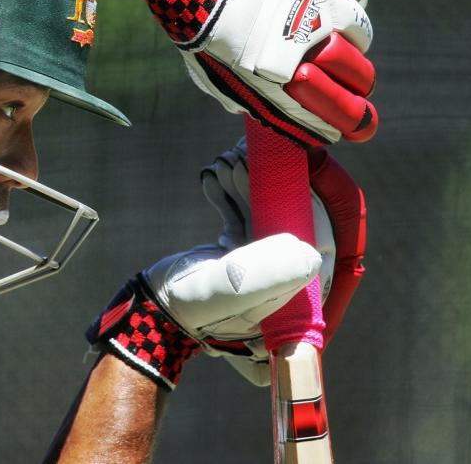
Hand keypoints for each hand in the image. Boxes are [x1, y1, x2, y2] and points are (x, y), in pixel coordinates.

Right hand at [85, 139, 365, 388]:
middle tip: (243, 161)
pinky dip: (229, 196)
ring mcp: (260, 267)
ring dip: (246, 186)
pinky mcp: (237, 254)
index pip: (319, 246)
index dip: (306, 205)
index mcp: (292, 301)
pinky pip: (243, 217)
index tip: (288, 174)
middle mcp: (283, 284)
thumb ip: (262, 276)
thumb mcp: (225, 292)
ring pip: (265, 215)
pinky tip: (213, 181)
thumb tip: (310, 253)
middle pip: (291, 223)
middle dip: (268, 188)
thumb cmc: (188, 307)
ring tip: (224, 164)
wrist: (152, 309)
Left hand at [138, 0, 376, 145]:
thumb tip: (251, 110)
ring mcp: (321, 7)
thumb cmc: (203, 40)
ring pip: (359, 27)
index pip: (345, 116)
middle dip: (357, 81)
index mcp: (292, 83)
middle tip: (350, 76)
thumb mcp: (219, 83)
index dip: (353, 122)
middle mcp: (315, 48)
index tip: (351, 125)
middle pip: (363, 76)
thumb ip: (244, 98)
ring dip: (353, 33)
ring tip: (337, 31)